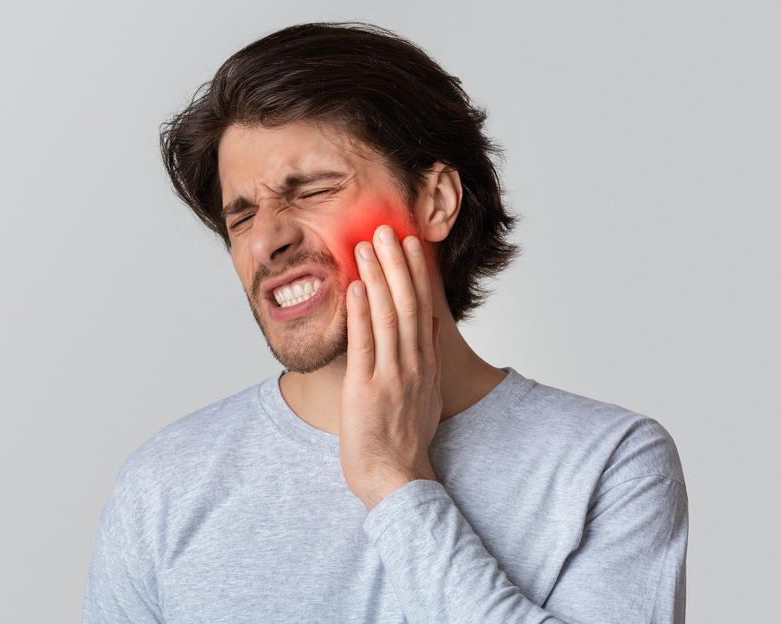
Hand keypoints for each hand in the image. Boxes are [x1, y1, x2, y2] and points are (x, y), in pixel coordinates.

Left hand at [340, 224, 442, 510]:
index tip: (411, 245)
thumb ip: (422, 363)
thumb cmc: (404, 443)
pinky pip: (365, 344)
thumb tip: (423, 331)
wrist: (397, 479)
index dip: (417, 274)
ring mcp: (391, 376)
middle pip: (407, 304)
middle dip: (397, 264)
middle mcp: (413, 365)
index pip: (423, 309)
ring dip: (377, 277)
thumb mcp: (424, 398)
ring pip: (386, 316)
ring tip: (368, 245)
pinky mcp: (367, 389)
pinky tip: (355, 286)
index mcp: (425, 365)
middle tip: (388, 230)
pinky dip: (360, 312)